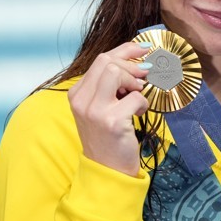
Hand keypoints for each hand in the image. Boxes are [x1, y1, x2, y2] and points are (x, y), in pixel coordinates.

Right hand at [67, 42, 151, 175]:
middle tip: (143, 77)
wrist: (107, 170)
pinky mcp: (112, 121)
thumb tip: (137, 59)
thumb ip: (110, 85)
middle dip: (131, 65)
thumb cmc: (108, 138)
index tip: (142, 50)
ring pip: (115, 72)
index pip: (100, 59)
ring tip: (137, 95)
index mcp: (77, 94)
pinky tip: (138, 114)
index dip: (125, 50)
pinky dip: (143, 103)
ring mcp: (95, 111)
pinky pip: (135, 97)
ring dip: (134, 81)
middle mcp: (81, 100)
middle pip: (107, 61)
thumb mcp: (101, 108)